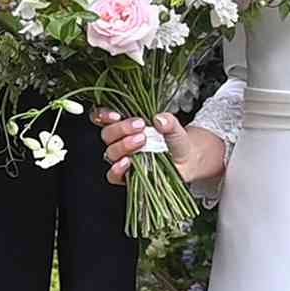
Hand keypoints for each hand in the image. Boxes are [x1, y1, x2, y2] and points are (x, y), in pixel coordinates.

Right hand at [91, 109, 225, 187]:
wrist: (187, 160)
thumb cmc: (175, 141)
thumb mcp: (174, 128)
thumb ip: (169, 122)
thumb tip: (160, 119)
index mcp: (126, 124)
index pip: (103, 118)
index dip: (104, 115)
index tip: (117, 115)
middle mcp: (121, 140)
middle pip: (107, 134)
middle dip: (121, 129)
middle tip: (140, 126)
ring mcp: (123, 158)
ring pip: (110, 152)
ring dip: (123, 146)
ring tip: (141, 141)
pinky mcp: (127, 175)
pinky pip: (113, 175)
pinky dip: (118, 169)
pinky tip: (128, 163)